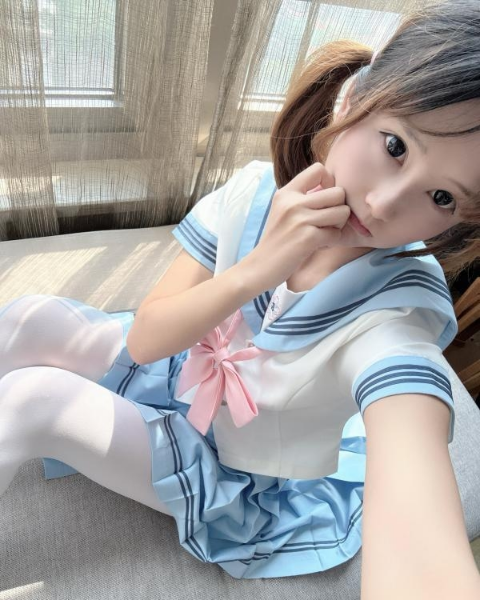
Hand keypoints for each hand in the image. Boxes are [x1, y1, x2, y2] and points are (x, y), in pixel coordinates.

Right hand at [248, 162, 349, 289]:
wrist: (258, 267)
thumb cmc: (276, 241)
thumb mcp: (283, 211)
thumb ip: (302, 199)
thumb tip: (332, 190)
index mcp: (286, 192)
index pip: (319, 169)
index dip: (329, 183)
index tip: (323, 200)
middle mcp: (293, 202)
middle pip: (338, 192)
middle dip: (339, 208)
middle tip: (328, 222)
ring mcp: (300, 220)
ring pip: (342, 212)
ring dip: (338, 226)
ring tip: (324, 233)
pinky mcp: (308, 238)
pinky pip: (336, 234)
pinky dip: (331, 242)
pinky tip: (318, 246)